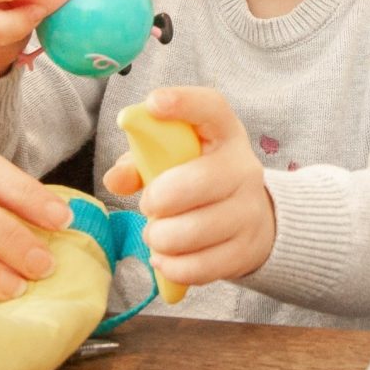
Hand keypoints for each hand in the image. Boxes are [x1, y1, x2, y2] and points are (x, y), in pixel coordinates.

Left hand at [102, 86, 275, 285]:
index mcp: (224, 134)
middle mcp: (243, 169)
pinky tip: (166, 258)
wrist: (254, 219)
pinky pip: (199, 266)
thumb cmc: (200, 180)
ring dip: (161, 238)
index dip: (184, 102)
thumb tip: (116, 179)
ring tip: (156, 235)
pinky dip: (172, 267)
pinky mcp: (246, 251)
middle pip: (197, 182)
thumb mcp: (175, 160)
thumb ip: (141, 161)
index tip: (154, 103)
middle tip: (149, 205)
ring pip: (194, 231)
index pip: (212, 108)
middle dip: (159, 199)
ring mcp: (249, 212)